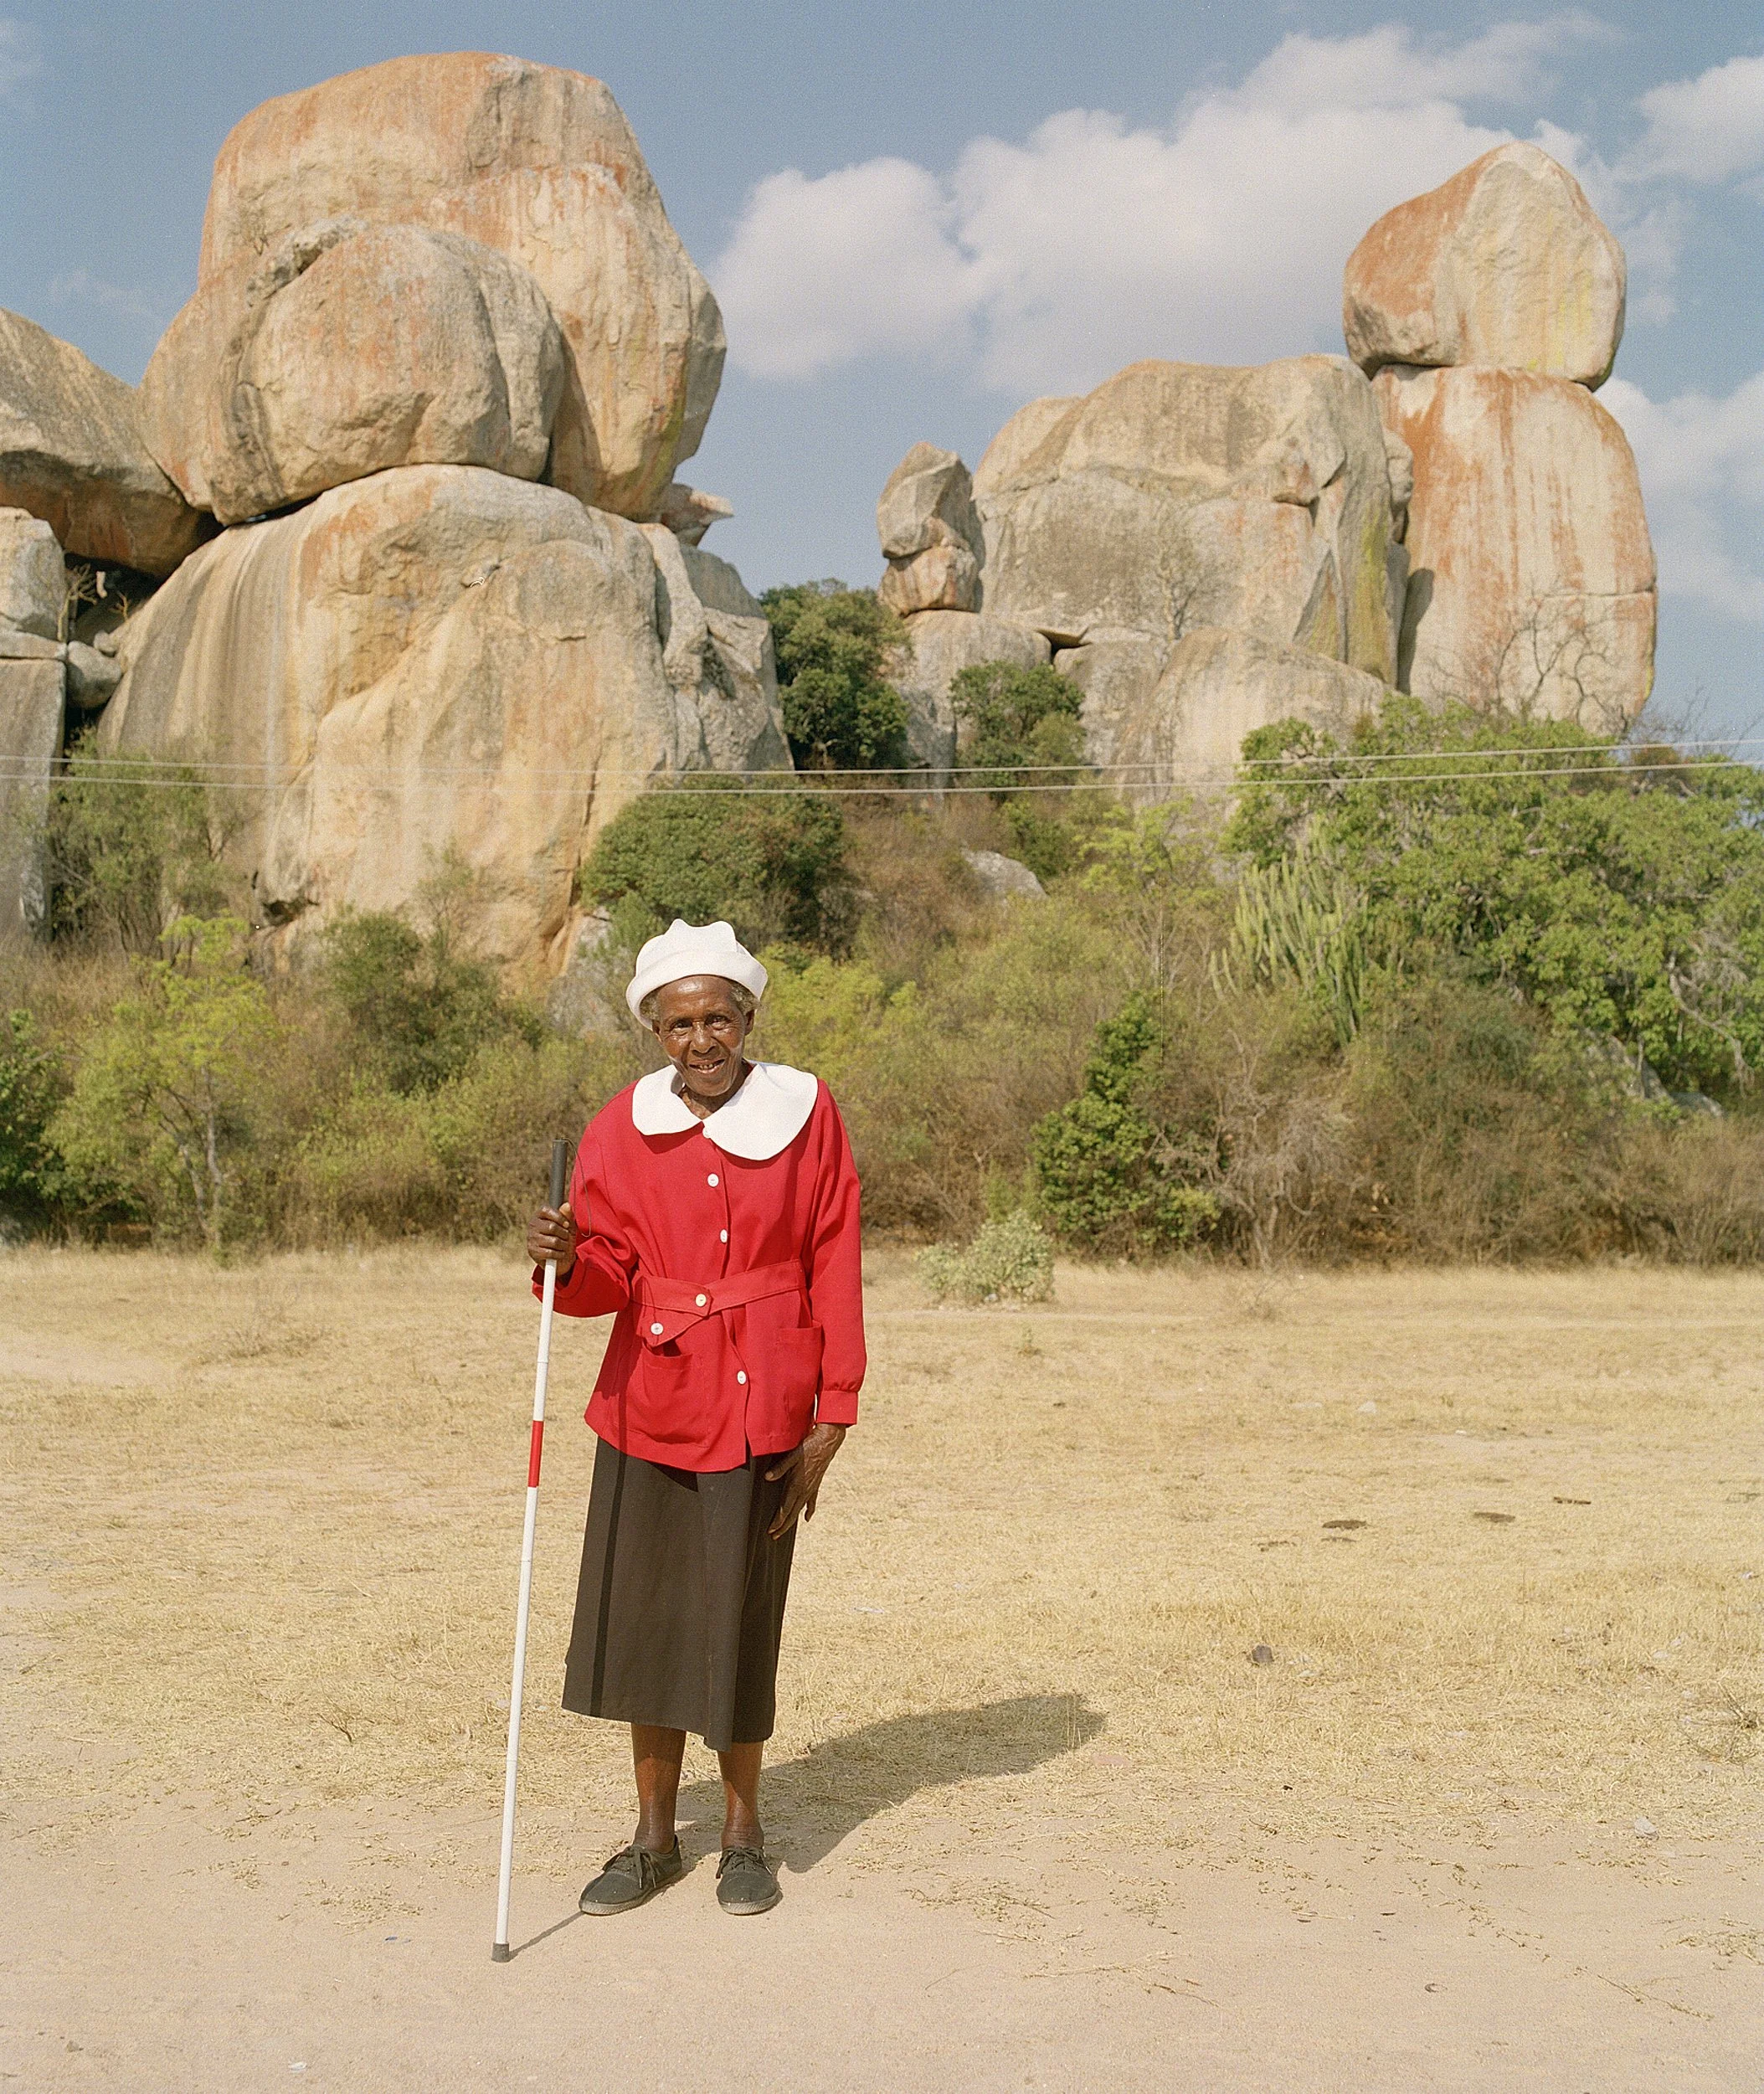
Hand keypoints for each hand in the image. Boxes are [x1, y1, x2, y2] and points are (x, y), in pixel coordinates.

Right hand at [526, 1201, 576, 1280]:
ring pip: (553, 1241)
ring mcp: (531, 1239)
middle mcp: (532, 1225)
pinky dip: (559, 1254)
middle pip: (552, 1227)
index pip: (546, 1210)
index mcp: (539, 1215)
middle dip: (564, 1234)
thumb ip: (567, 1215)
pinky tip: (559, 1254)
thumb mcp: (568, 1226)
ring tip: (563, 1246)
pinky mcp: (533, 1252)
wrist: (561, 1259)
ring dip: (563, 1245)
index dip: (559, 1217)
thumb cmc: (563, 1238)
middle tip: (566, 1237)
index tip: (566, 1224)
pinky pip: (550, 1253)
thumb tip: (567, 1205)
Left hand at [765, 1422, 845, 1538]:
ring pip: (800, 1509)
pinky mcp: (816, 1484)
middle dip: (782, 1526)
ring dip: (791, 1521)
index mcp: (796, 1485)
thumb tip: (767, 1477)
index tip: (771, 1530)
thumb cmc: (809, 1447)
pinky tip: (807, 1518)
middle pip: (792, 1513)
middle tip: (774, 1536)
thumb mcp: (792, 1456)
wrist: (828, 1443)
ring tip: (784, 1530)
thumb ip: (780, 1468)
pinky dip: (809, 1510)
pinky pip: (811, 1501)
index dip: (777, 1521)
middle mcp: (804, 1490)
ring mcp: (811, 1488)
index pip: (785, 1509)